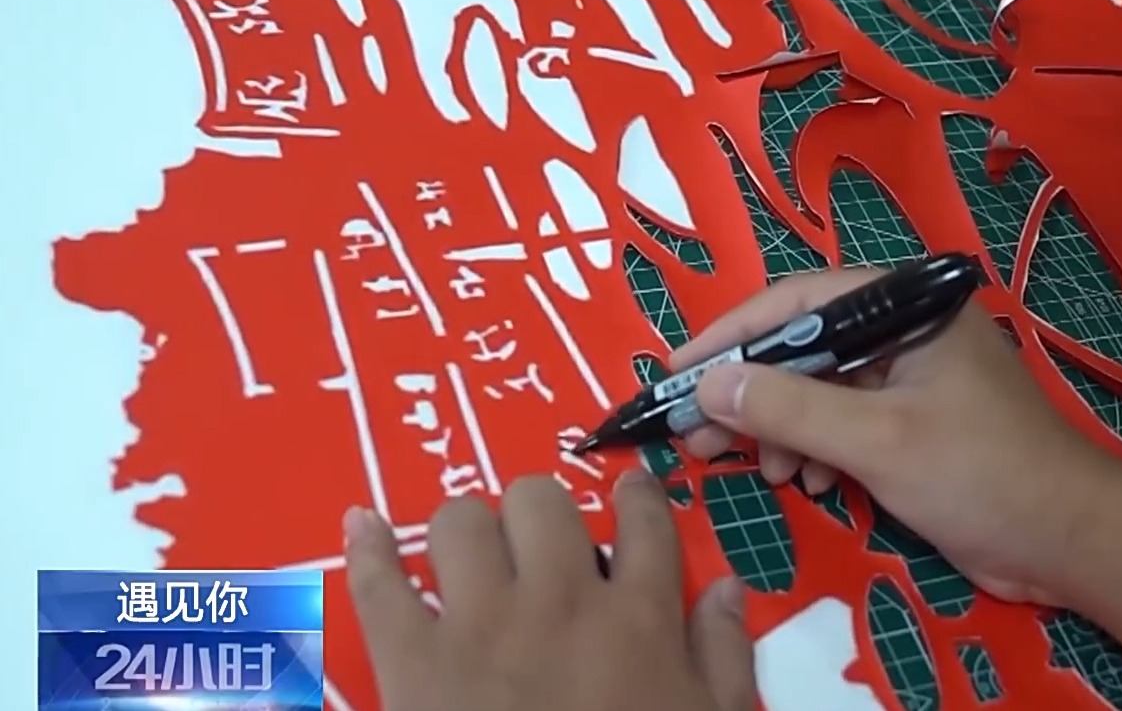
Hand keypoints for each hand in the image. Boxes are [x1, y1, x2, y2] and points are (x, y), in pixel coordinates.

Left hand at [345, 472, 753, 710]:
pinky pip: (378, 583)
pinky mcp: (411, 660)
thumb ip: (723, 656)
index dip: (636, 497)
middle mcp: (559, 600)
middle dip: (540, 517)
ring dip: (468, 533)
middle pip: (541, 502)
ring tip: (471, 558)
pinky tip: (364, 526)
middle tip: (540, 550)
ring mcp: (479, 625)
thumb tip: (727, 587)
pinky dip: (368, 549)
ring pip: (461, 521)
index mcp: (637, 618)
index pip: (642, 522)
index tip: (631, 491)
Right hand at [672, 266, 1121, 605]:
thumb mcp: (876, 441)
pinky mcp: (915, 424)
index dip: (732, 334)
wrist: (1067, 540)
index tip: (677, 372)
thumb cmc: (980, 474)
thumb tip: (710, 383)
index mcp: (909, 306)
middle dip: (752, 393)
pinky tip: (812, 484)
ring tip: (766, 475)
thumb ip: (791, 408)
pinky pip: (845, 423)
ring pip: (820, 389)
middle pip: (804, 345)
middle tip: (698, 436)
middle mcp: (907, 330)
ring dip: (784, 431)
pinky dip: (818, 451)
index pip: (798, 299)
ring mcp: (912, 378)